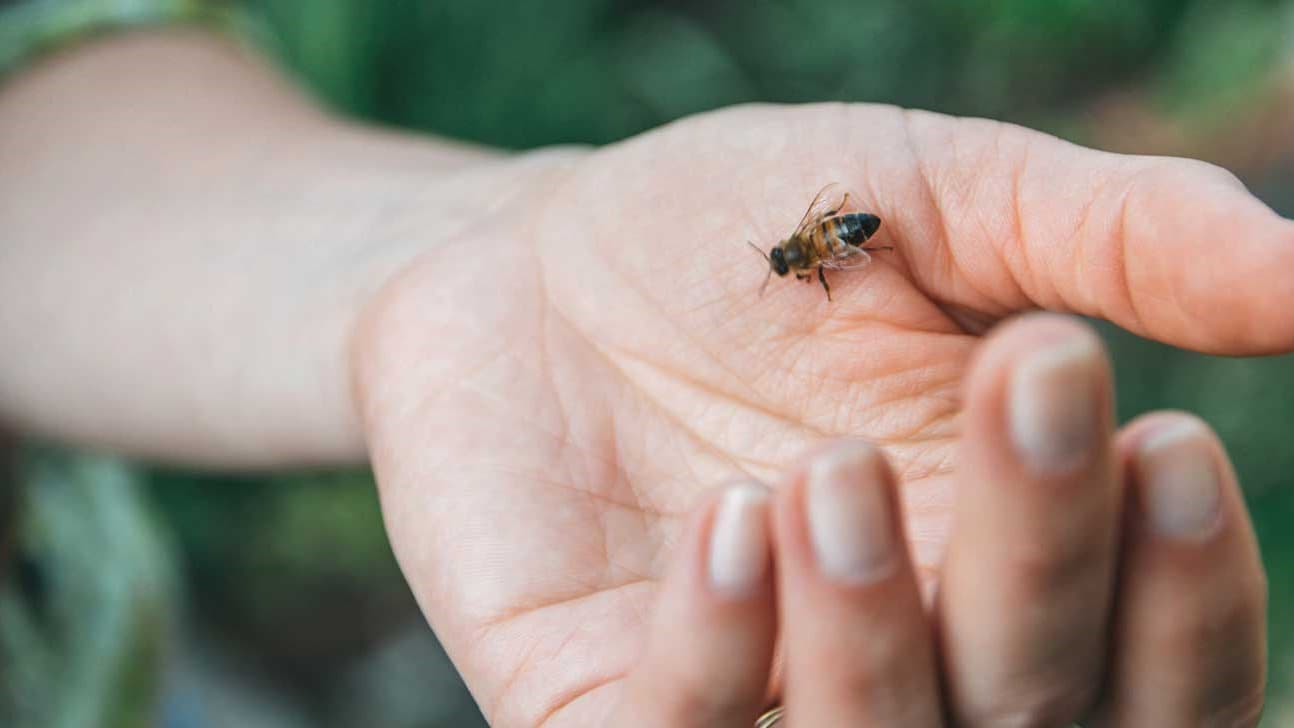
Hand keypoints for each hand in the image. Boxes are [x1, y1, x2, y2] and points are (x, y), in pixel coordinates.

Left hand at [353, 104, 1286, 724]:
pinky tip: (727, 523)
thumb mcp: (944, 201)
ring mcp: (745, 692)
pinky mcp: (595, 702)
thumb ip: (1119, 240)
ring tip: (831, 466)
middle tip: (1027, 380)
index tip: (1163, 440)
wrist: (534, 254)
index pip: (1148, 668)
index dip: (1184, 599)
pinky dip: (721, 656)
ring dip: (878, 638)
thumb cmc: (752, 229)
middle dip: (1040, 569)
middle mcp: (893, 656)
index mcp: (1002, 561)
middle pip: (1024, 717)